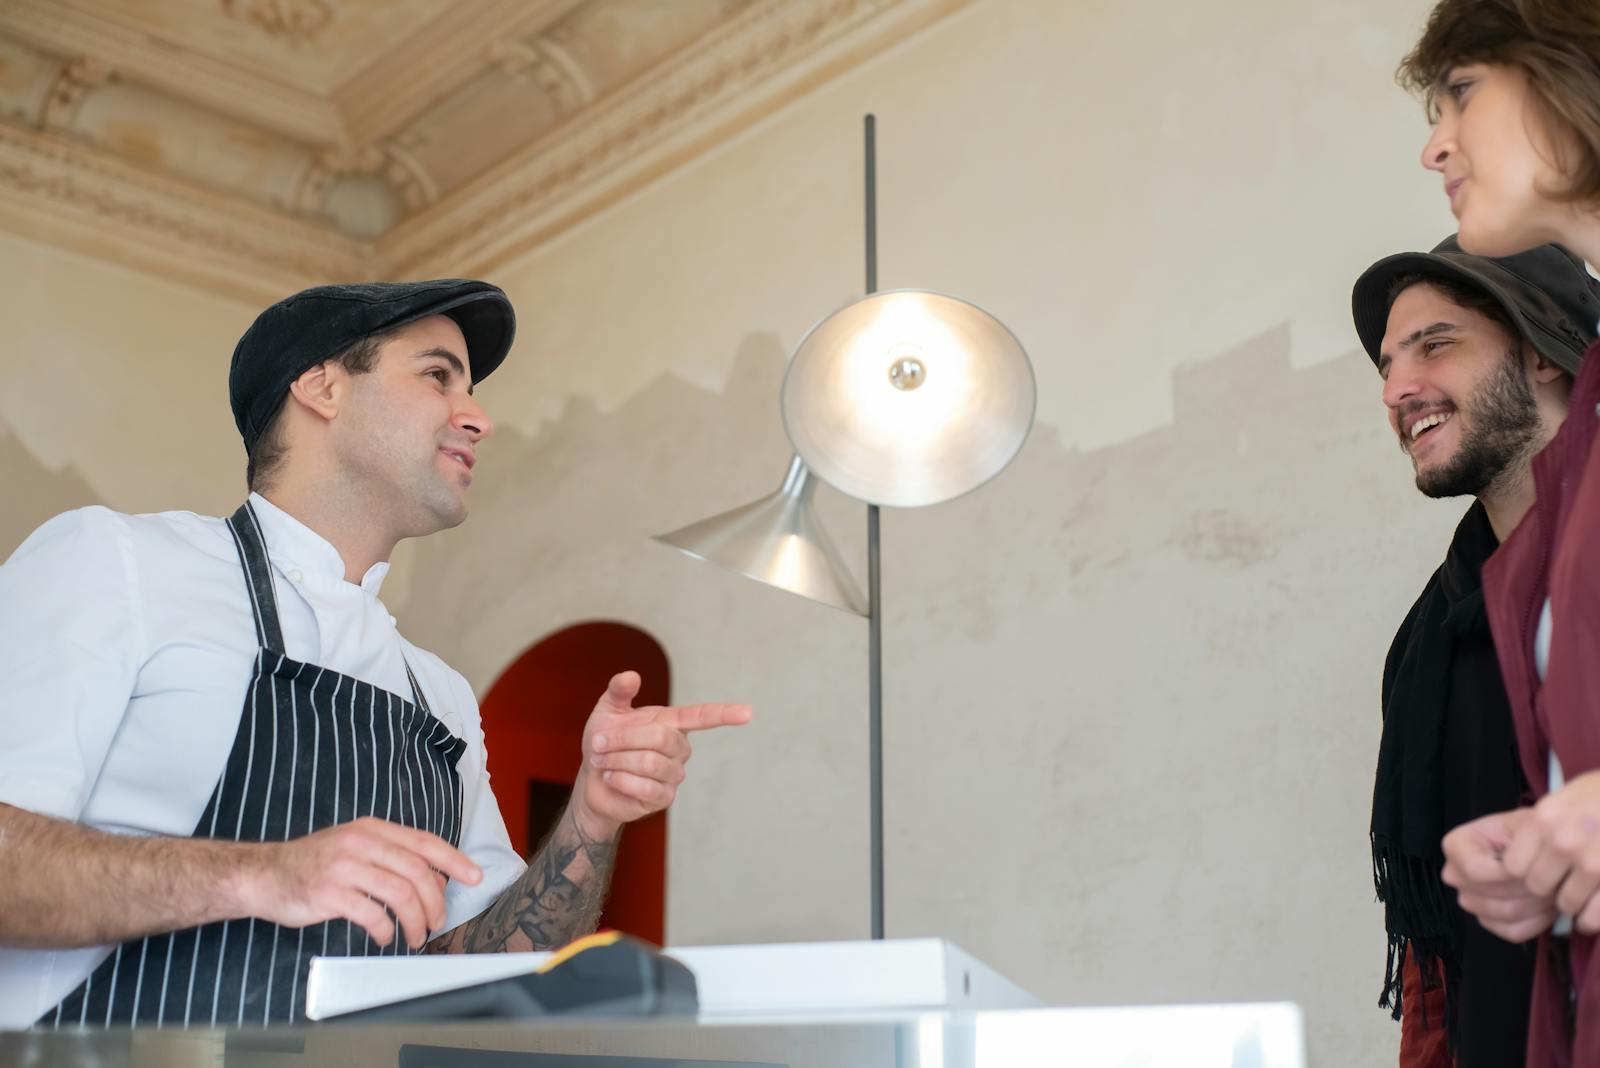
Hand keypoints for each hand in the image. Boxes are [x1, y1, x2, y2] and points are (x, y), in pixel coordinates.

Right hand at [235, 817, 482, 948]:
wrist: (263, 873)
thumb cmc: (314, 863)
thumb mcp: (355, 846)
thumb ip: (392, 857)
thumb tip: (436, 879)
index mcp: (372, 829)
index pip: (425, 842)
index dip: (454, 860)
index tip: (475, 877)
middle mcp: (361, 842)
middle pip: (418, 872)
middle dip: (436, 902)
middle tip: (437, 923)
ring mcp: (344, 866)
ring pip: (400, 893)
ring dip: (416, 920)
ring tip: (415, 936)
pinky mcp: (329, 893)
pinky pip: (371, 913)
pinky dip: (385, 929)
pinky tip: (385, 936)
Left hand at [572, 671, 751, 836]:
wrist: (592, 781)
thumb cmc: (605, 743)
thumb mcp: (607, 712)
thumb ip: (619, 691)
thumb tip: (631, 675)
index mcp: (672, 723)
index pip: (703, 716)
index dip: (725, 714)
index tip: (748, 713)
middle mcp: (680, 748)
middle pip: (660, 738)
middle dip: (623, 739)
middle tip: (597, 743)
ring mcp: (674, 775)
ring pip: (650, 762)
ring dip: (617, 760)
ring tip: (602, 761)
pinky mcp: (663, 798)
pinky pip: (644, 787)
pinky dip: (619, 779)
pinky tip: (611, 778)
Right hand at [1442, 808, 1555, 942]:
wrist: (1538, 846)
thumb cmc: (1529, 833)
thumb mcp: (1522, 824)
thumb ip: (1515, 843)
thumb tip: (1513, 871)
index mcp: (1455, 846)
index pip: (1474, 871)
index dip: (1508, 873)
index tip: (1533, 865)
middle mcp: (1454, 875)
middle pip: (1489, 896)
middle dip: (1526, 889)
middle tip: (1551, 879)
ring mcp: (1469, 900)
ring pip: (1504, 914)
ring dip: (1535, 905)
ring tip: (1552, 890)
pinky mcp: (1487, 921)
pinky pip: (1512, 931)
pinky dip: (1536, 922)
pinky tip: (1546, 907)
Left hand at [1503, 770, 1599, 934]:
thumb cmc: (1598, 795)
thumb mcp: (1560, 801)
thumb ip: (1537, 828)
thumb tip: (1512, 862)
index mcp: (1543, 820)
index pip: (1513, 867)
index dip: (1523, 873)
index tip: (1535, 871)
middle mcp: (1563, 842)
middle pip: (1537, 887)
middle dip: (1547, 889)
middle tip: (1559, 884)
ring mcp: (1592, 863)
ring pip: (1566, 904)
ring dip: (1572, 904)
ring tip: (1579, 894)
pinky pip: (1593, 916)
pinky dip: (1591, 920)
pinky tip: (1591, 913)